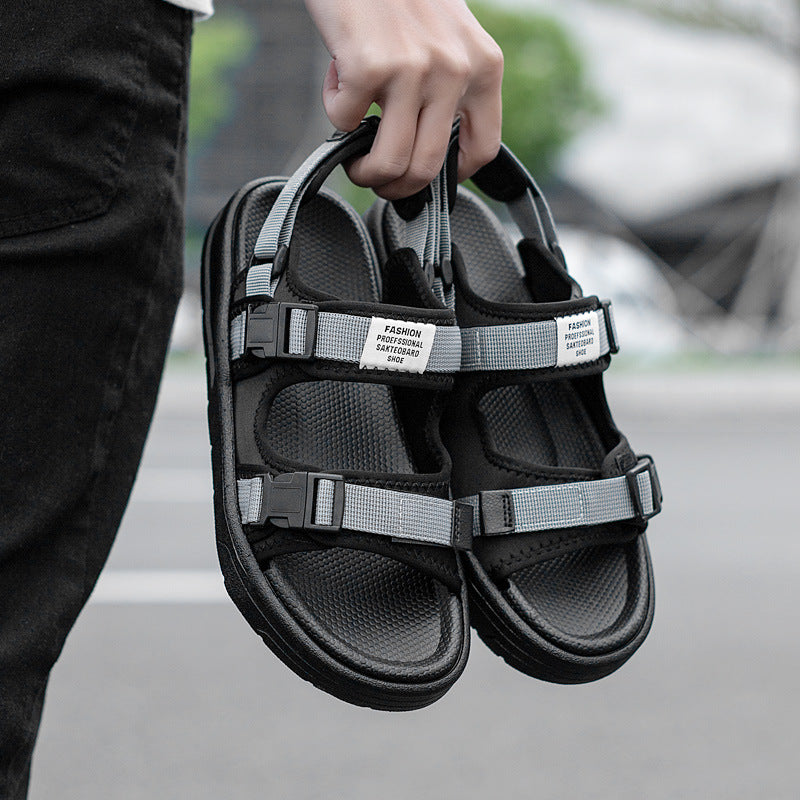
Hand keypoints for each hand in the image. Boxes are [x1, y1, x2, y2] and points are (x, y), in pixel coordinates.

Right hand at [304, 0, 502, 199]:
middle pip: (427, 168)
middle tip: (377, 178)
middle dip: (395, 187)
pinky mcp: (370, 67)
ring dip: (364, 171)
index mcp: (483, 66)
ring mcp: (413, 70)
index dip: (450, 178)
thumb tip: (428, 149)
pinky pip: (345, 122)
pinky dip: (334, 109)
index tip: (427, 179)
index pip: (482, 149)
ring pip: (389, 162)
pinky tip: (339, 77)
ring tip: (354, 156)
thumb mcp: (448, 37)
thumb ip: (449, 88)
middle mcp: (454, 71)